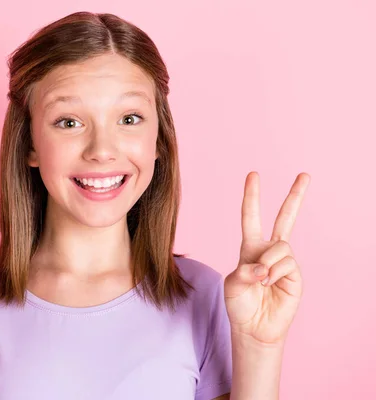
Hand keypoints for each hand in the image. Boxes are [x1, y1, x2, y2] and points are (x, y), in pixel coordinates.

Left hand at [224, 172, 309, 345]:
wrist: (253, 328)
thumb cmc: (239, 304)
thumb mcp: (233, 284)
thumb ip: (245, 270)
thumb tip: (265, 266)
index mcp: (250, 247)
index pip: (251, 217)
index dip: (252, 196)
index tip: (253, 175)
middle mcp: (269, 251)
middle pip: (285, 218)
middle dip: (295, 196)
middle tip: (304, 175)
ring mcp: (284, 262)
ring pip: (281, 246)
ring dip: (268, 262)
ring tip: (260, 280)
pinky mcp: (295, 275)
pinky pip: (287, 263)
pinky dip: (275, 272)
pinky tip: (269, 283)